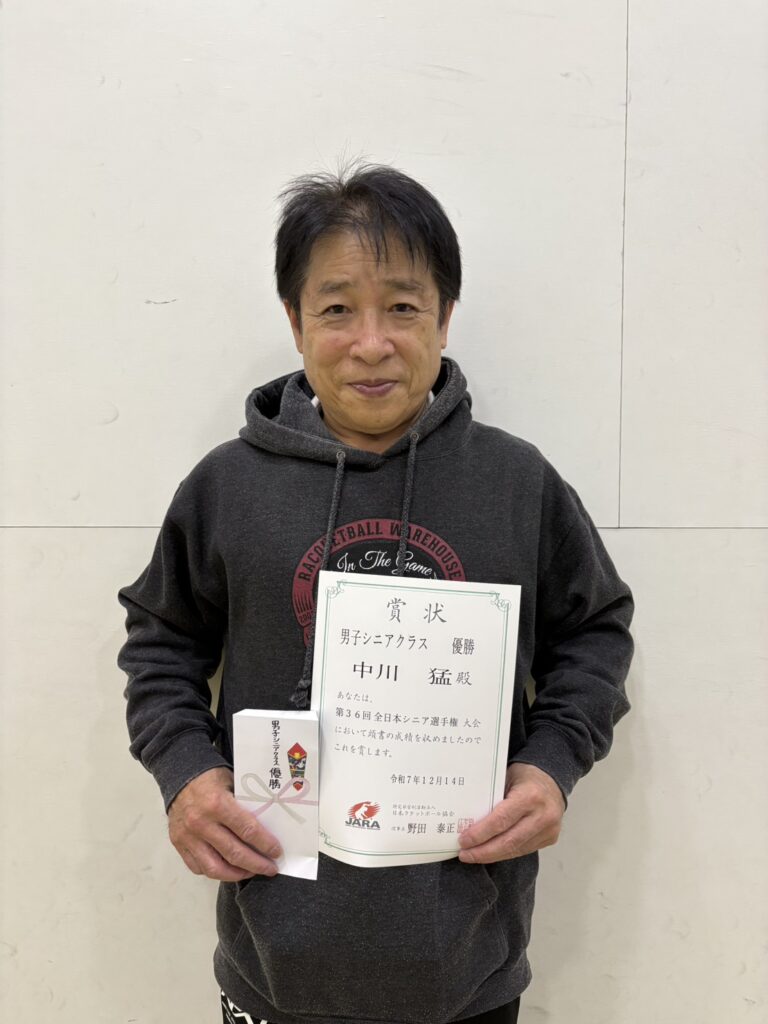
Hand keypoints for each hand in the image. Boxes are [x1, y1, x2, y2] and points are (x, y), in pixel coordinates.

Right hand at [167, 766, 281, 881]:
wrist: (179, 776)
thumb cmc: (211, 778)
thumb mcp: (233, 783)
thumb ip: (246, 805)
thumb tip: (268, 826)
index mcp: (217, 804)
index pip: (247, 830)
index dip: (265, 844)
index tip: (277, 852)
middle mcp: (201, 823)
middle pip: (234, 853)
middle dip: (257, 864)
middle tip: (270, 868)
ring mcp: (188, 837)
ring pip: (215, 868)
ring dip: (237, 874)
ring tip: (251, 872)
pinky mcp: (179, 845)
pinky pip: (198, 867)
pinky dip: (216, 872)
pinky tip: (229, 869)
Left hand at [457, 762, 564, 863]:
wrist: (553, 780)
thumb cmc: (525, 776)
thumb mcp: (506, 777)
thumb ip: (492, 797)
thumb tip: (467, 818)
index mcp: (530, 796)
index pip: (501, 821)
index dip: (480, 834)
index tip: (463, 841)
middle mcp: (542, 815)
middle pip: (508, 841)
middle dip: (483, 851)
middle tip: (465, 854)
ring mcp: (549, 829)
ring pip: (516, 850)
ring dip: (492, 855)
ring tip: (473, 856)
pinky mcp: (550, 838)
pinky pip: (523, 850)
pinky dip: (505, 853)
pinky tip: (491, 852)